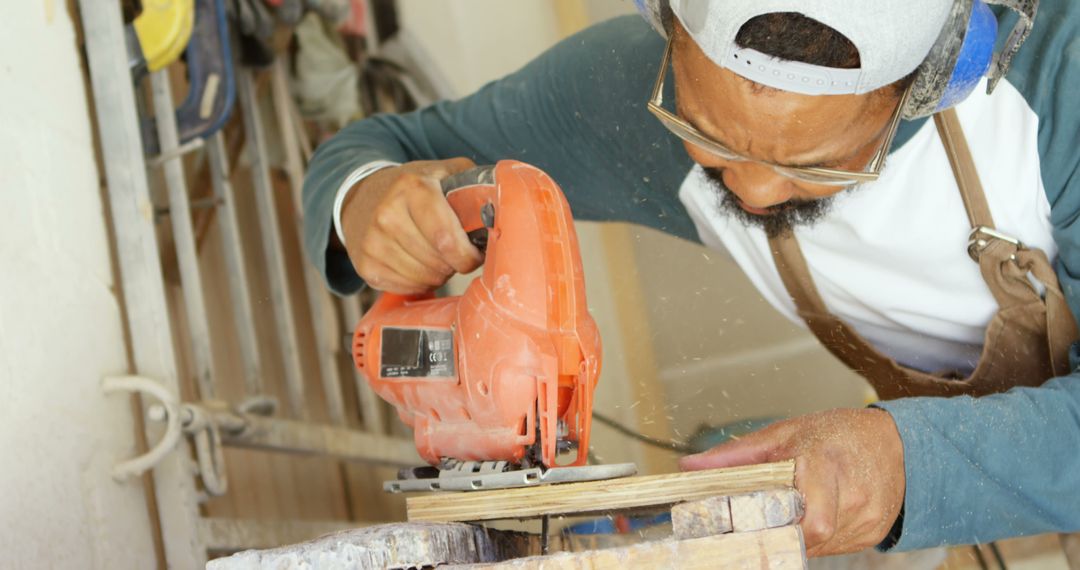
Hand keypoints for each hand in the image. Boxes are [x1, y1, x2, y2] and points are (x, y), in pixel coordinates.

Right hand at [340, 158, 483, 293]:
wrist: (362, 197)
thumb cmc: (413, 188)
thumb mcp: (442, 172)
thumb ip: (474, 183)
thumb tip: (508, 202)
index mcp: (412, 189)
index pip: (445, 238)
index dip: (467, 255)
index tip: (474, 254)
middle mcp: (387, 214)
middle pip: (437, 262)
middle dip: (455, 264)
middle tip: (456, 254)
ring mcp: (372, 242)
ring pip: (423, 278)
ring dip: (439, 274)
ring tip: (437, 257)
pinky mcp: (365, 265)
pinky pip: (406, 287)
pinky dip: (420, 282)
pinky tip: (419, 265)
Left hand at [679, 408, 905, 556]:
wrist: (897, 443)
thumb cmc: (837, 434)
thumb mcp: (784, 433)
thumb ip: (736, 454)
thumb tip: (690, 467)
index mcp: (825, 463)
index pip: (812, 518)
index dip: (781, 529)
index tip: (753, 526)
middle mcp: (851, 495)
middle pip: (810, 535)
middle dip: (785, 529)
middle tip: (770, 517)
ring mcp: (867, 518)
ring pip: (820, 544)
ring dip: (800, 532)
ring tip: (799, 506)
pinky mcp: (874, 533)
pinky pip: (835, 546)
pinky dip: (819, 535)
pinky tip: (819, 511)